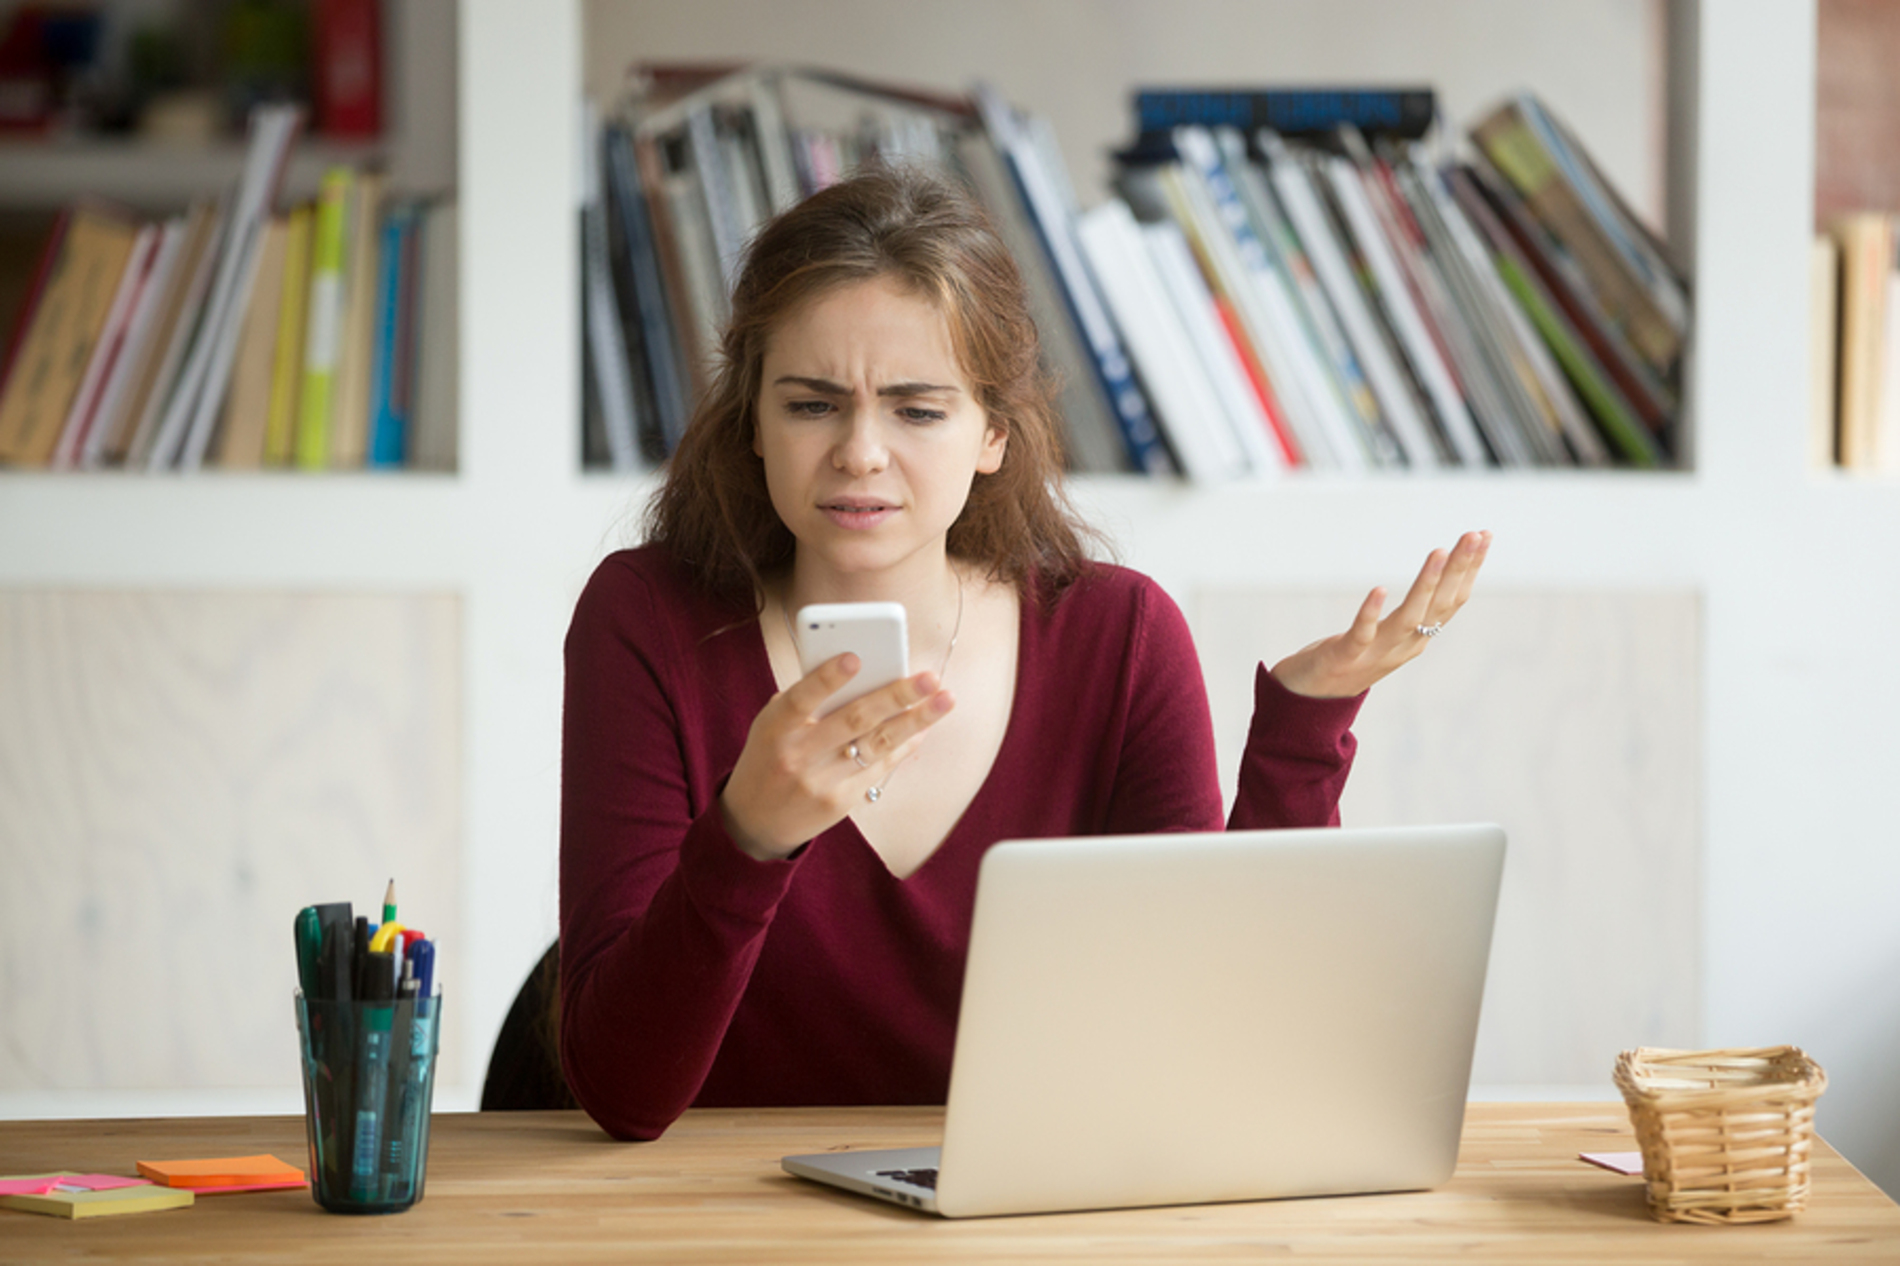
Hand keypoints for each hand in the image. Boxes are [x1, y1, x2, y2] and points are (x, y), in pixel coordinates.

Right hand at [720, 655, 954, 860]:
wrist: (755, 820)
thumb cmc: (770, 756)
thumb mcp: (772, 725)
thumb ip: (807, 701)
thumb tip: (864, 672)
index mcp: (776, 729)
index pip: (802, 699)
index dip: (827, 679)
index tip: (856, 657)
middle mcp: (799, 756)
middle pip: (854, 721)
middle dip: (896, 696)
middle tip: (930, 678)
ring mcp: (822, 782)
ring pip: (878, 745)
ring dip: (916, 720)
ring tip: (946, 700)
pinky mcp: (841, 802)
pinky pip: (881, 768)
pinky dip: (906, 744)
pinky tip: (925, 727)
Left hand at [1270, 531, 1490, 699]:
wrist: (1313, 698)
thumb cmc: (1352, 657)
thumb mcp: (1390, 633)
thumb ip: (1413, 610)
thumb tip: (1437, 574)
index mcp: (1418, 637)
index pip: (1451, 600)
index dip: (1469, 568)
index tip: (1484, 535)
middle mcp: (1405, 645)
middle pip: (1439, 604)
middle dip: (1459, 567)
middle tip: (1475, 534)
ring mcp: (1377, 653)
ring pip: (1408, 617)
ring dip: (1426, 584)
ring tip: (1439, 551)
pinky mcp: (1345, 657)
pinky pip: (1362, 633)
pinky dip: (1371, 612)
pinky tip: (1379, 589)